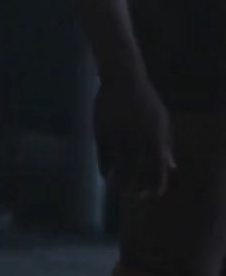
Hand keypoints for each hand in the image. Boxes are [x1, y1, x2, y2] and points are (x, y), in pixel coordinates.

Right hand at [94, 73, 175, 198]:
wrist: (123, 80)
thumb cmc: (146, 102)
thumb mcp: (162, 122)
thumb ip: (165, 146)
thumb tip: (172, 167)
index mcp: (155, 137)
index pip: (158, 169)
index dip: (155, 184)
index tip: (151, 194)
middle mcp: (137, 139)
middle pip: (136, 170)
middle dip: (135, 186)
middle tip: (133, 195)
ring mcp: (119, 135)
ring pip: (118, 165)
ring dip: (118, 180)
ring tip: (118, 188)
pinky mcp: (102, 130)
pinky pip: (103, 155)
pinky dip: (104, 167)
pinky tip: (105, 175)